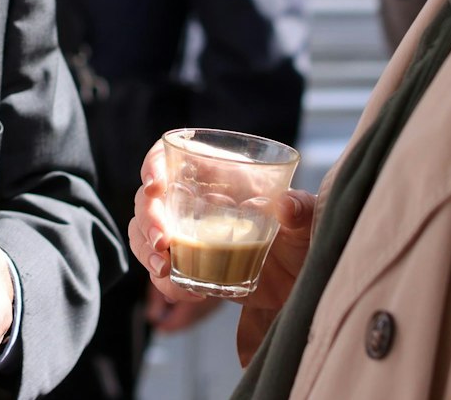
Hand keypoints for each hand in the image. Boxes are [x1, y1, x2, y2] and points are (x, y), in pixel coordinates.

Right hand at [127, 139, 316, 366]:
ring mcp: (185, 233)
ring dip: (145, 249)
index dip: (153, 165)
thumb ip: (301, 208)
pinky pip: (159, 270)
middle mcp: (192, 200)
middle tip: (163, 241)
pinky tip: (189, 293)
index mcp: (215, 175)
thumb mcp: (307, 218)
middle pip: (149, 199)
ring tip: (164, 268)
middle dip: (148, 219)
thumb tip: (287, 204)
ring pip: (143, 233)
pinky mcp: (187, 264)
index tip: (154, 185)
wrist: (300, 281)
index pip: (170, 157)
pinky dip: (165, 282)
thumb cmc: (303, 237)